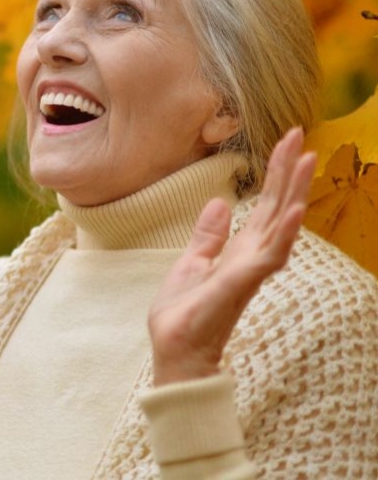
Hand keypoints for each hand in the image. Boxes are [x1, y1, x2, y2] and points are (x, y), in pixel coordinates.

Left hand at [149, 128, 315, 385]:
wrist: (176, 349)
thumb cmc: (185, 314)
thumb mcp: (191, 263)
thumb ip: (208, 236)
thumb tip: (218, 204)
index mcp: (240, 250)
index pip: (263, 204)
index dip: (274, 173)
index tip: (286, 141)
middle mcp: (253, 256)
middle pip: (276, 206)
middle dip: (288, 171)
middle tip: (301, 135)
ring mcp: (251, 269)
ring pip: (280, 223)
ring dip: (294, 191)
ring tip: (307, 159)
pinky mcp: (242, 282)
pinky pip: (269, 253)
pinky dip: (283, 231)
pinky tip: (295, 209)